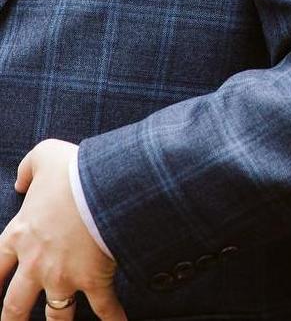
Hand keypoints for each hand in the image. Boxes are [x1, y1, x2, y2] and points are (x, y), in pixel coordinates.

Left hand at [0, 139, 124, 320]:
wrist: (106, 185)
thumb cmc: (74, 170)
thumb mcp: (45, 155)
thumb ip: (28, 168)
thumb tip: (20, 181)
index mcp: (20, 235)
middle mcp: (36, 264)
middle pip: (14, 305)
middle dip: (11, 319)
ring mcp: (65, 276)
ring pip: (54, 315)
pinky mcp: (94, 279)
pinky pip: (103, 308)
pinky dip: (111, 320)